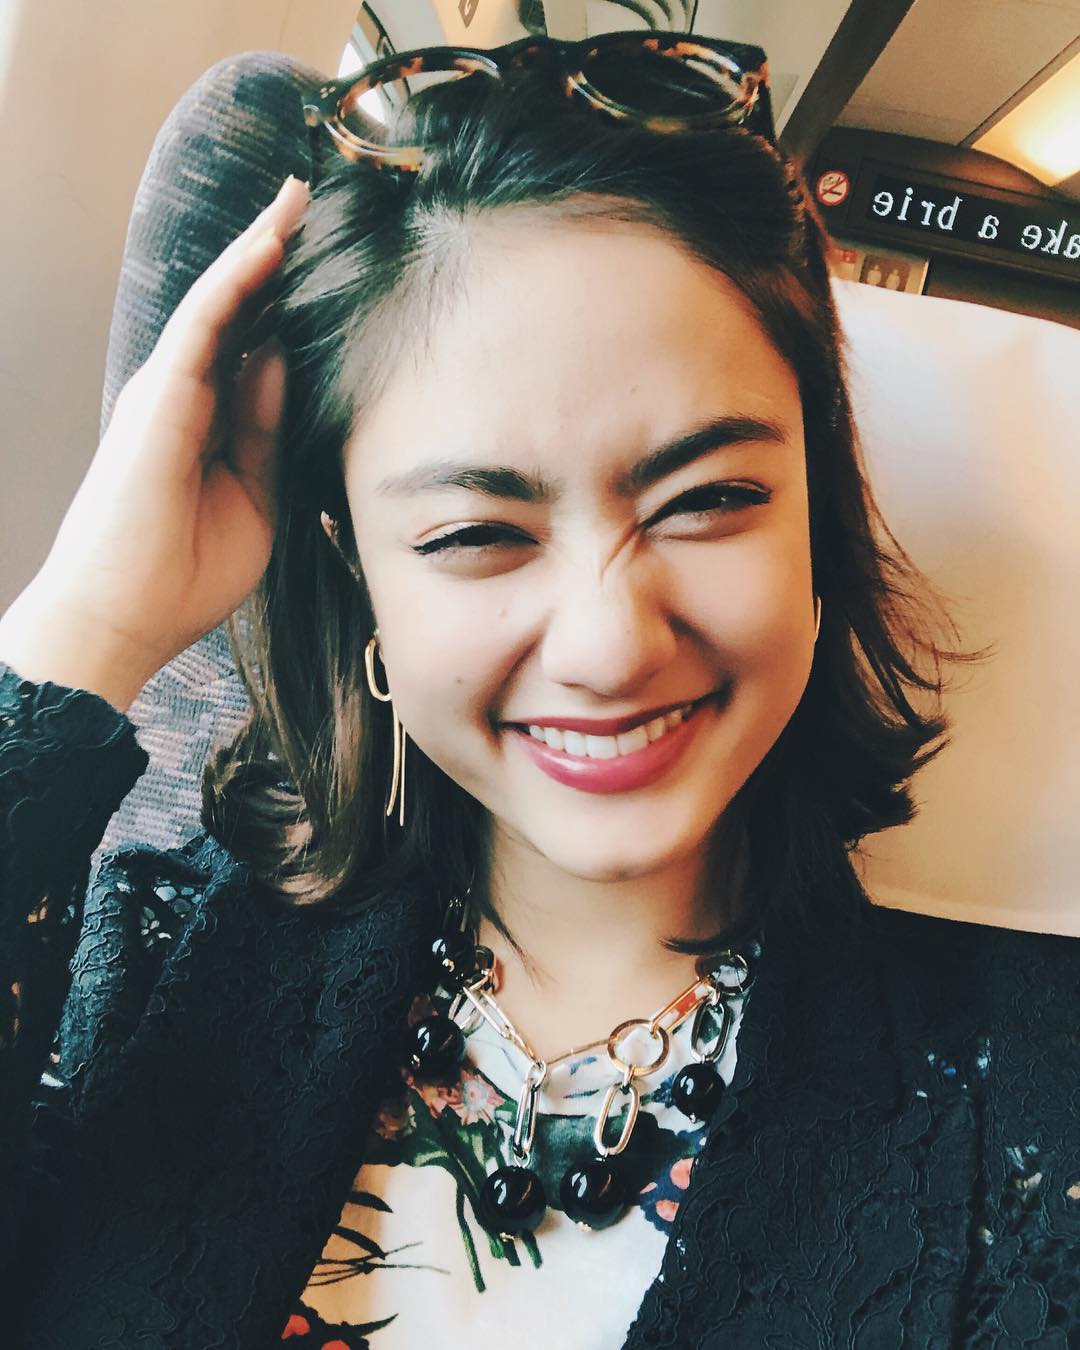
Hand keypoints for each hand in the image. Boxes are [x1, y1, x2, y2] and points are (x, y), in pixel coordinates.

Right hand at [7, 175, 309, 699]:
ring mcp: (171, 389)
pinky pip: (205, 322)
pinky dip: (238, 279)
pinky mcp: (162, 392)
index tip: (330, 269)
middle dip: (275, 258)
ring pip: (221, 300)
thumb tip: (283, 362)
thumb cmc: (185, 573)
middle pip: (237, 311)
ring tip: (297, 197)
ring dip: (260, 248)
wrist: (128, 616)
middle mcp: (187, 395)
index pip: (253, 349)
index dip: (288, 306)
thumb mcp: (256, 500)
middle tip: (313, 203)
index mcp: (211, 424)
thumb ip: (269, 432)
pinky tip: (271, 243)